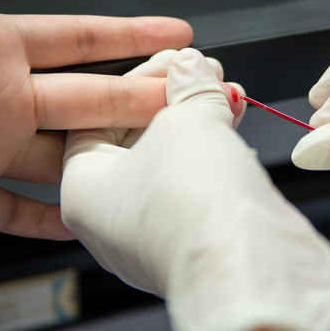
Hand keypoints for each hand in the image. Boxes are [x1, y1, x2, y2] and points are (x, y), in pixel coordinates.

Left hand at [0, 0, 192, 238]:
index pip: (79, 38)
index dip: (131, 34)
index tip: (175, 33)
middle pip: (90, 97)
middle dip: (142, 96)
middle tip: (187, 98)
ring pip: (64, 155)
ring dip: (108, 157)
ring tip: (154, 161)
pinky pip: (13, 212)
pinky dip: (48, 221)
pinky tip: (82, 222)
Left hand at [62, 49, 329, 330]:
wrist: (247, 270)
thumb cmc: (194, 208)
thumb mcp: (184, 121)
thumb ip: (187, 86)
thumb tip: (190, 67)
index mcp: (83, 190)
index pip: (98, 117)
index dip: (138, 80)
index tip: (170, 60)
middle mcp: (112, 218)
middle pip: (138, 137)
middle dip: (175, 98)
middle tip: (202, 71)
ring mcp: (153, 233)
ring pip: (172, 161)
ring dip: (201, 121)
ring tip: (228, 92)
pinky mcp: (193, 240)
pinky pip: (197, 185)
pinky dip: (215, 152)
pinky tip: (235, 127)